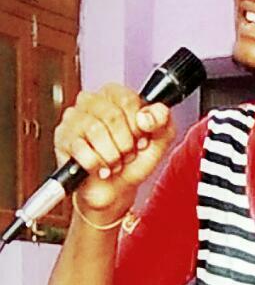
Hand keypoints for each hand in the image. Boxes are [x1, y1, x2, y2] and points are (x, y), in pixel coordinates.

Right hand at [54, 83, 175, 220]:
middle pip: (112, 116)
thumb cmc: (134, 161)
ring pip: (96, 131)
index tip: (141, 139)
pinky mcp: (62, 139)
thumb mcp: (159, 140)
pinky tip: (100, 168)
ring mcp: (73, 118)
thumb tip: (146, 117)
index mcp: (115, 94)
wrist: (114, 190)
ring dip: (111, 155)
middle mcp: (91, 101)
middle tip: (127, 154)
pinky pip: (81, 149)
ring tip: (114, 162)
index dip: (138, 126)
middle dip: (125, 143)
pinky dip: (96, 164)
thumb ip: (162, 121)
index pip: (128, 100)